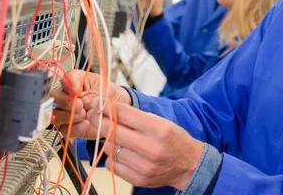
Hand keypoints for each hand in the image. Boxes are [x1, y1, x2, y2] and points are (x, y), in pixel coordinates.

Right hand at [51, 69, 131, 138]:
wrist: (118, 112)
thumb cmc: (111, 96)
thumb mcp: (105, 90)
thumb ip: (92, 95)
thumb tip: (80, 101)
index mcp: (77, 81)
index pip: (66, 79)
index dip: (69, 85)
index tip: (77, 91)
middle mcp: (68, 96)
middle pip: (55, 97)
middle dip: (65, 102)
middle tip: (80, 106)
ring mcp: (67, 112)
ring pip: (56, 114)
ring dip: (68, 116)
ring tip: (83, 115)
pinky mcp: (71, 126)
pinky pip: (65, 129)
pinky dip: (74, 128)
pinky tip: (86, 125)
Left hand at [87, 100, 203, 190]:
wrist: (189, 165)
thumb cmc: (174, 140)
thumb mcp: (161, 122)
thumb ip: (136, 117)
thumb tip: (110, 109)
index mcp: (159, 128)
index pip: (125, 114)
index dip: (108, 107)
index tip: (98, 103)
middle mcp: (151, 147)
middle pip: (114, 131)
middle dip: (99, 121)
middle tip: (93, 115)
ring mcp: (144, 165)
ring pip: (111, 149)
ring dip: (108, 140)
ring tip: (113, 136)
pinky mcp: (138, 179)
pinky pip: (113, 165)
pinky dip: (112, 157)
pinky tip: (120, 152)